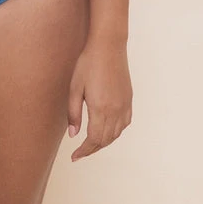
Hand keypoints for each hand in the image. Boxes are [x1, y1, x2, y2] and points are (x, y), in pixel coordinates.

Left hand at [67, 38, 132, 160]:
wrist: (108, 46)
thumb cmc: (88, 63)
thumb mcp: (74, 87)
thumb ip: (73, 113)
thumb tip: (73, 135)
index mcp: (100, 108)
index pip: (94, 140)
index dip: (84, 151)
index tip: (74, 156)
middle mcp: (115, 110)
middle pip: (105, 140)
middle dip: (92, 149)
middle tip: (80, 153)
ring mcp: (124, 106)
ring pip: (116, 134)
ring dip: (104, 142)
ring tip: (91, 144)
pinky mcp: (129, 100)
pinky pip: (124, 124)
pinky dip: (116, 132)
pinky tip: (107, 131)